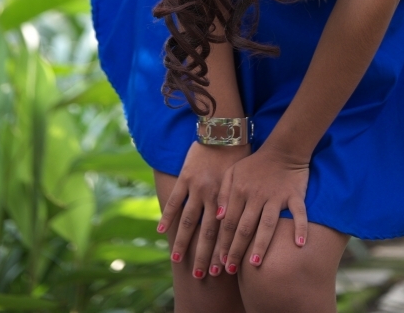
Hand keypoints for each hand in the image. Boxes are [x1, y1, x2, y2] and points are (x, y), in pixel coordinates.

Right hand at [157, 140, 249, 277]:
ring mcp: (196, 188)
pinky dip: (167, 216)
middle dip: (204, 254)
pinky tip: (161, 231)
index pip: (224, 231)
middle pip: (207, 232)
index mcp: (227, 197)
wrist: (224, 129)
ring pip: (188, 221)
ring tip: (178, 260)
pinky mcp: (185, 178)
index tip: (221, 269)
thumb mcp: (242, 177)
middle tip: (201, 274)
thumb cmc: (238, 152)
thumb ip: (235, 199)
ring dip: (184, 242)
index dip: (222, 251)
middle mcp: (212, 196)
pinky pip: (174, 200)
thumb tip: (235, 221)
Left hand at [216, 145, 309, 272]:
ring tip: (254, 264)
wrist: (283, 148)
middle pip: (244, 228)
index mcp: (239, 190)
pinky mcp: (294, 195)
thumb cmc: (255, 163)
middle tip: (230, 270)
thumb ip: (224, 192)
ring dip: (260, 245)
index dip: (223, 243)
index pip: (229, 222)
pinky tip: (300, 244)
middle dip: (236, 251)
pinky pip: (299, 213)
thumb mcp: (233, 171)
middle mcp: (256, 195)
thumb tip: (218, 218)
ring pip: (267, 225)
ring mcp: (276, 196)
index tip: (219, 263)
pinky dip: (301, 228)